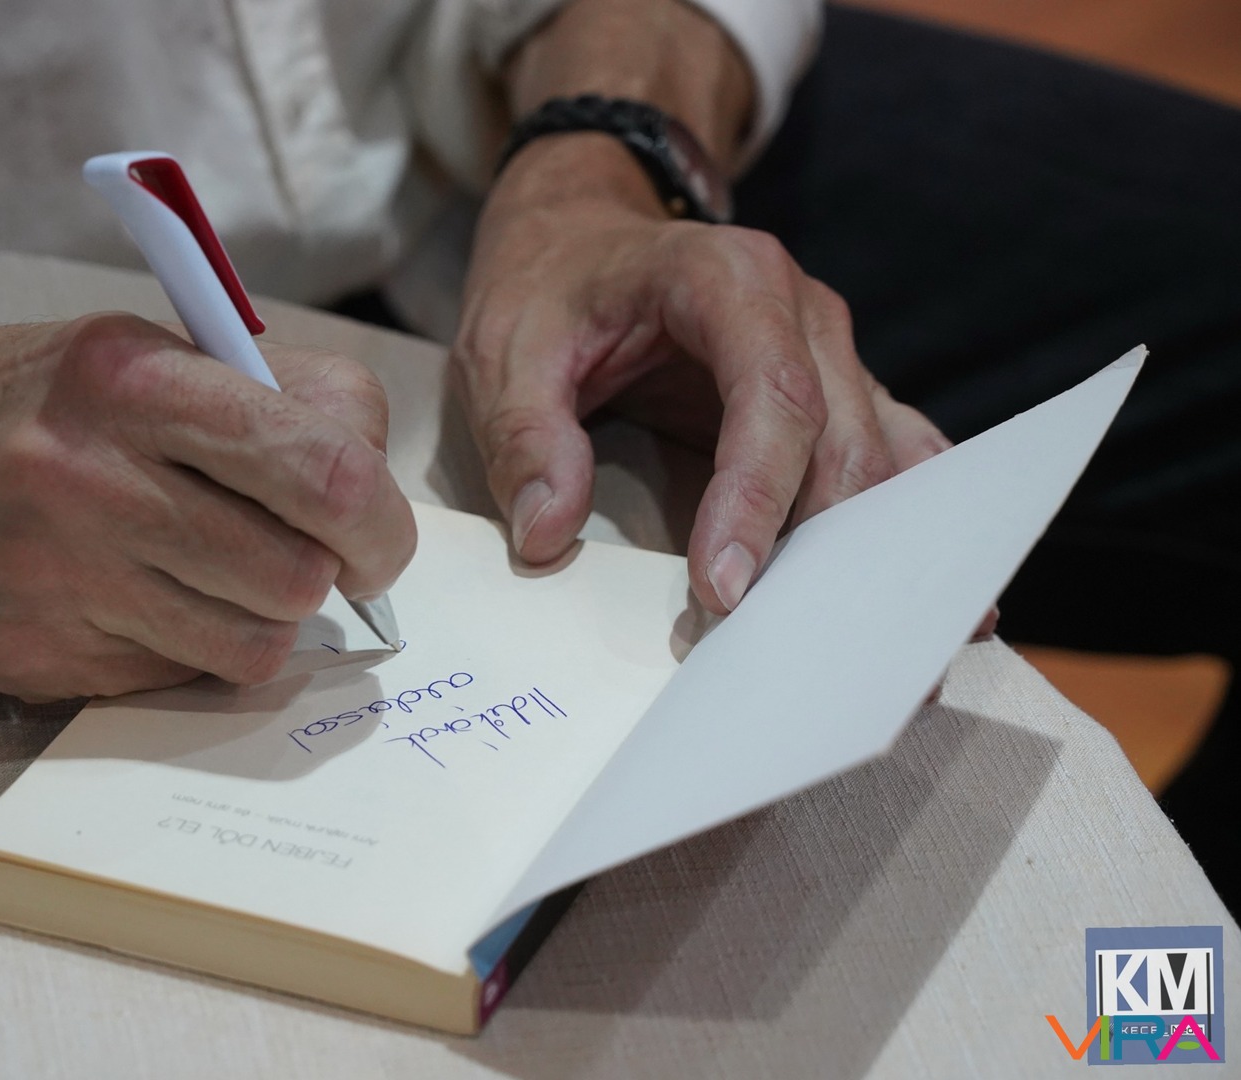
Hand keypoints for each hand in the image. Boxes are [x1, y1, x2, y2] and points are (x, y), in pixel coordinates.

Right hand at [0, 314, 415, 698]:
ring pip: (250, 648)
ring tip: (216, 575)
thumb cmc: (29, 401)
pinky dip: (187, 650)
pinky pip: (177, 682)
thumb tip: (372, 500)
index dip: (380, 520)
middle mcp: (89, 481)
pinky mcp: (32, 658)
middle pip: (295, 576)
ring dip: (259, 620)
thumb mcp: (141, 352)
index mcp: (134, 380)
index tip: (373, 536)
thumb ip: (268, 405)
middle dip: (326, 577)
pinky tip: (141, 600)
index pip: (323, 467)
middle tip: (309, 561)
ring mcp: (55, 580)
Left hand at [455, 136, 952, 614]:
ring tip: (869, 647)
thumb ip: (524, 435)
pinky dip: (899, 530)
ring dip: (871, 553)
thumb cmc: (549, 290)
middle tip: (788, 645)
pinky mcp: (838, 397)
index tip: (724, 588)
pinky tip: (927, 603)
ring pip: (880, 460)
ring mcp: (832, 356)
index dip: (756, 497)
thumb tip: (546, 533)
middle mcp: (803, 313)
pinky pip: (889, 461)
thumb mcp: (503, 349)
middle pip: (843, 439)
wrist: (583, 237)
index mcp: (728, 279)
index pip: (771, 395)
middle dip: (823, 548)